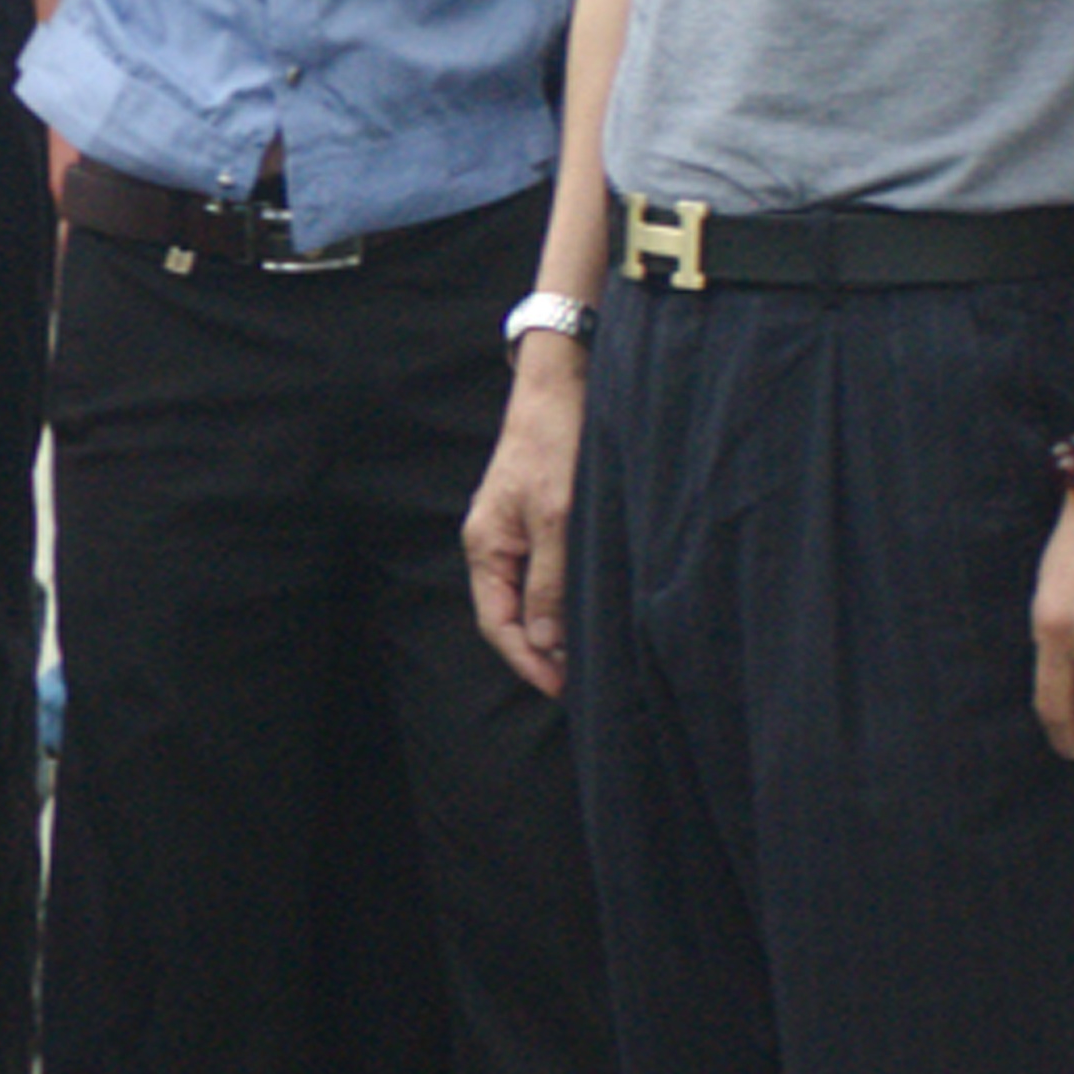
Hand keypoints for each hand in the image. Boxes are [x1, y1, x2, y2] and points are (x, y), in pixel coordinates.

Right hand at [461, 347, 587, 695]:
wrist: (564, 385)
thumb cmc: (555, 443)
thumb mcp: (557, 517)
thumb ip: (550, 583)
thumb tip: (545, 643)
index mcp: (485, 546)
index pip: (497, 623)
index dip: (528, 660)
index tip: (560, 688)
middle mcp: (495, 544)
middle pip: (511, 615)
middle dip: (541, 651)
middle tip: (580, 680)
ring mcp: (516, 533)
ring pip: (531, 596)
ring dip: (555, 627)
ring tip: (588, 654)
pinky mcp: (540, 521)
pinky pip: (545, 574)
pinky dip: (564, 598)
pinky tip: (589, 608)